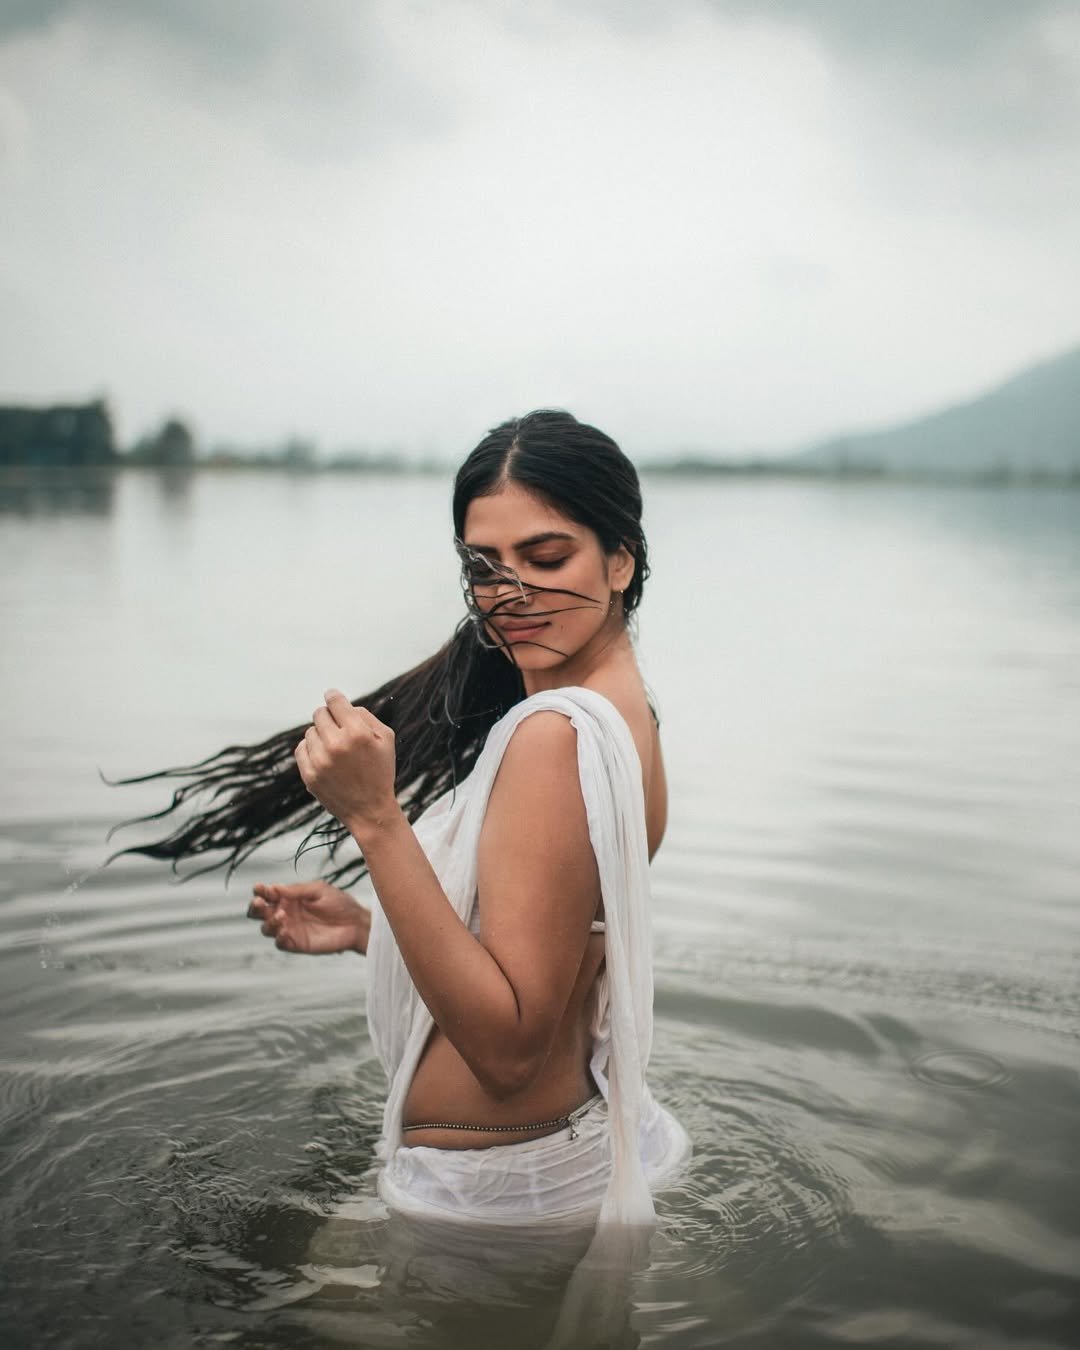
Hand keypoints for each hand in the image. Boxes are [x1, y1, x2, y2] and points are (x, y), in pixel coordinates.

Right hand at [247, 880, 370, 954]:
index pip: (267, 894)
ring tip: (282, 915)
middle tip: (259, 902)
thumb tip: (274, 888)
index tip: (260, 888)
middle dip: (254, 907)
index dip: (260, 891)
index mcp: (289, 898)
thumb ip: (296, 891)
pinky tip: (285, 930)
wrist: (356, 923)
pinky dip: (278, 937)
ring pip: (266, 928)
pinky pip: (280, 943)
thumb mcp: (318, 890)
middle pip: (258, 912)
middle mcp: (285, 913)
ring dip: (269, 922)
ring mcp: (289, 929)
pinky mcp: (296, 944)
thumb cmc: (339, 903)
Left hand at [295, 689, 399, 835]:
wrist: (370, 810)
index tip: (332, 697)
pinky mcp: (309, 775)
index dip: (333, 696)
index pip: (334, 701)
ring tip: (335, 749)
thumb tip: (342, 705)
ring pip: (310, 731)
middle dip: (329, 718)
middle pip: (320, 714)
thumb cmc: (380, 771)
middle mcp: (336, 745)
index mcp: (357, 733)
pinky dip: (311, 749)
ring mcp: (320, 761)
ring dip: (321, 736)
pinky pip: (301, 748)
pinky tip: (324, 757)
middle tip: (338, 729)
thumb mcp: (386, 739)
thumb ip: (365, 716)